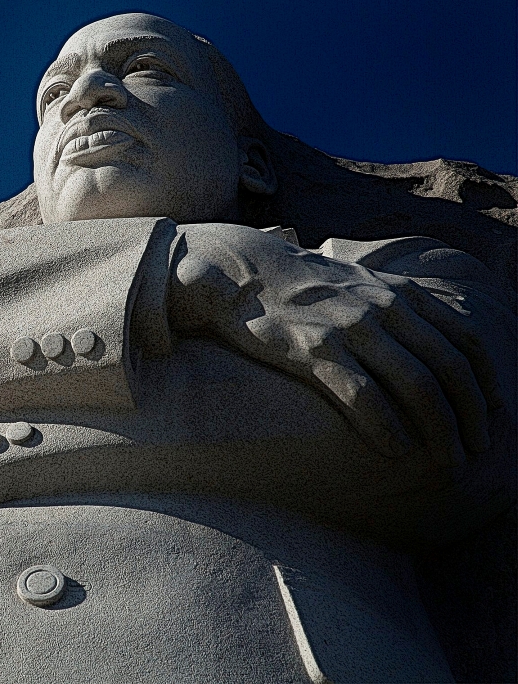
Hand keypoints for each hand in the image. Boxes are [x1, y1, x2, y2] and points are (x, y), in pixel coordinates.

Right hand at [166, 223, 501, 465]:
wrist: (242, 269)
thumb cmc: (300, 286)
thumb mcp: (360, 284)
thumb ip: (394, 307)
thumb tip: (426, 344)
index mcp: (400, 293)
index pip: (466, 339)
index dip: (486, 382)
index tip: (491, 416)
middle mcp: (384, 307)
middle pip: (448, 368)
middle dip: (470, 416)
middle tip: (475, 451)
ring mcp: (350, 327)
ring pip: (416, 385)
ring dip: (439, 431)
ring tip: (446, 463)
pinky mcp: (313, 349)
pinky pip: (363, 394)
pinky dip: (386, 427)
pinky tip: (396, 451)